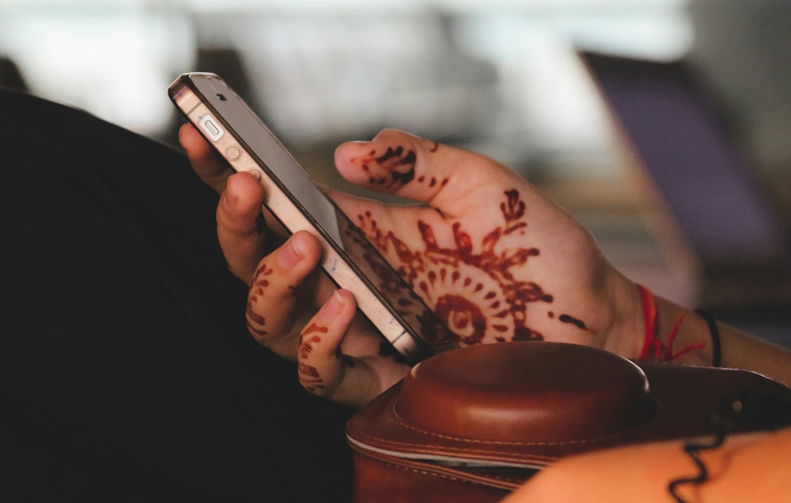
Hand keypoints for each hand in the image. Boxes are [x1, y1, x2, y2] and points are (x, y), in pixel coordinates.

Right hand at [180, 125, 643, 406]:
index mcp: (358, 233)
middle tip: (247, 189)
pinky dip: (321, 342)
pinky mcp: (386, 375)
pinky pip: (323, 373)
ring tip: (305, 249)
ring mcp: (362, 331)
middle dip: (233, 227)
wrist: (590, 311)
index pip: (275, 206)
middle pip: (251, 265)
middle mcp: (346, 281)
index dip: (227, 175)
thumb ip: (416, 162)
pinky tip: (347, 309)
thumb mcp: (478, 184)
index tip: (200, 133)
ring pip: (269, 324)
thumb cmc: (535, 246)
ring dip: (270, 284)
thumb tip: (347, 155)